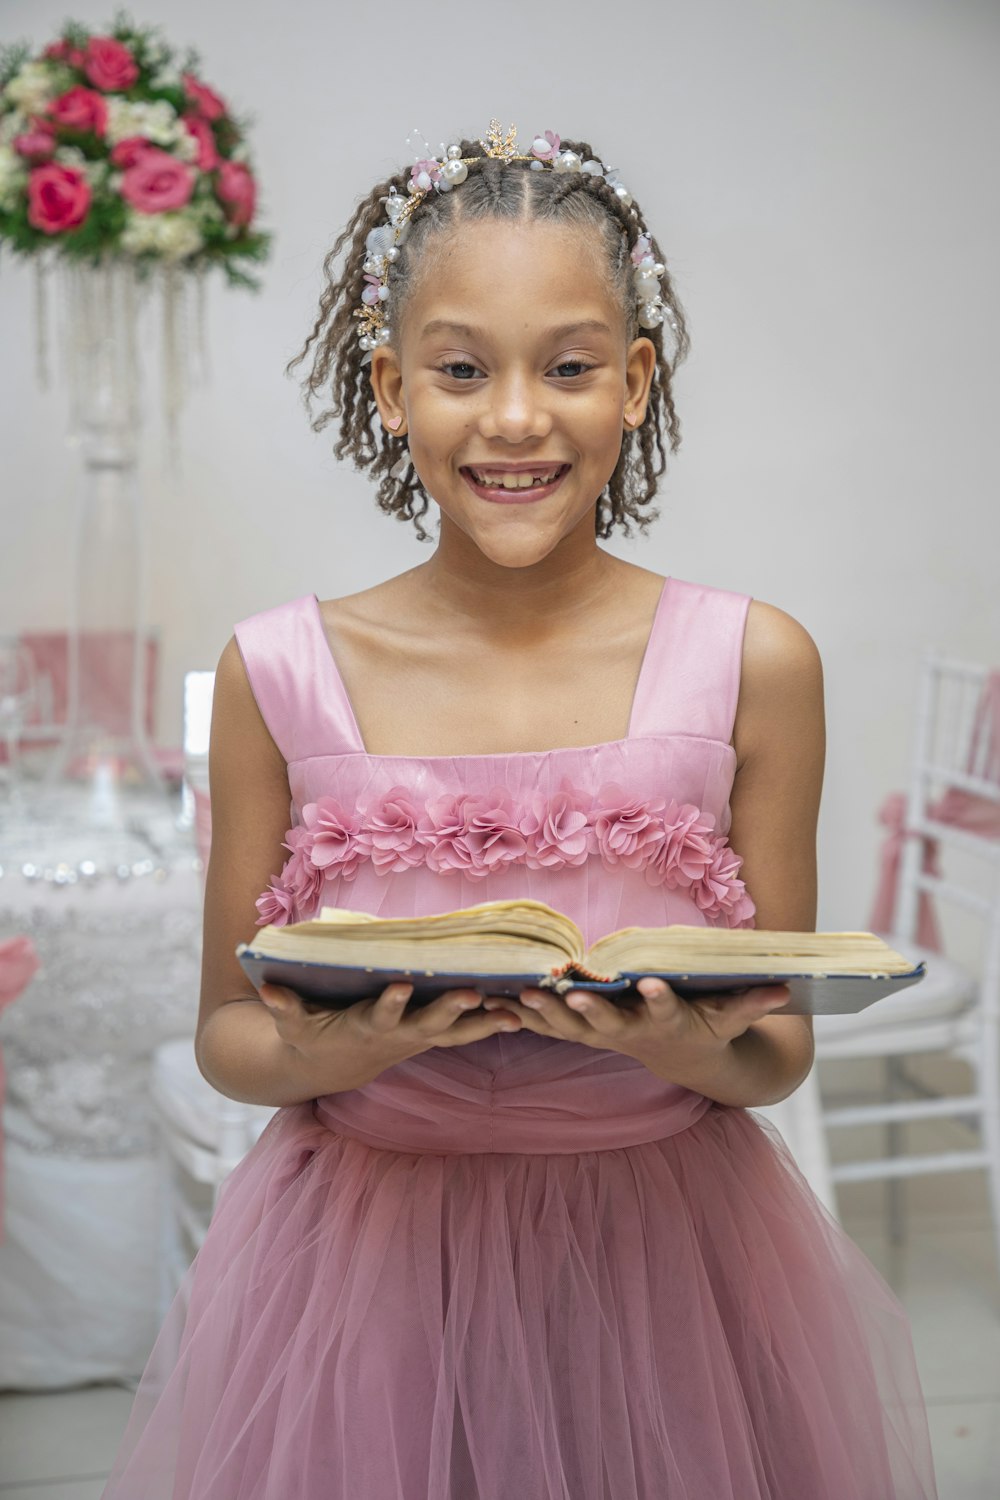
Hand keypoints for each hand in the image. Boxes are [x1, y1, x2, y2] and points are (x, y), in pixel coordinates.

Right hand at [258, 981, 522, 1091]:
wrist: (331, 1067)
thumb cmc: (311, 1034)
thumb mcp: (293, 1024)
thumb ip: (284, 1007)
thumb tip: (265, 987)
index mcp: (365, 1027)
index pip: (380, 1013)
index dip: (391, 1002)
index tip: (402, 984)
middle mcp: (397, 1035)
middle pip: (428, 1024)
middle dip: (450, 1011)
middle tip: (472, 994)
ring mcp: (418, 1039)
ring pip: (457, 1034)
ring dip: (485, 1024)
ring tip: (517, 1014)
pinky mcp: (432, 1037)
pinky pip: (467, 1032)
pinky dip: (492, 1023)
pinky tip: (523, 1012)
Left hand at [482, 978, 789, 1086]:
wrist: (683, 1060)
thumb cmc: (709, 1028)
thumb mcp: (731, 1019)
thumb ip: (751, 1004)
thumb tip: (784, 989)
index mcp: (669, 1023)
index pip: (667, 1011)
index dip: (661, 1000)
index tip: (653, 986)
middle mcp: (634, 1032)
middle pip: (610, 1024)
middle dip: (590, 1011)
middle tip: (572, 995)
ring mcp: (605, 1036)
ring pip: (571, 1028)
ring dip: (546, 1015)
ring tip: (519, 996)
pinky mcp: (584, 1033)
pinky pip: (550, 1027)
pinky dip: (525, 1017)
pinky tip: (495, 1002)